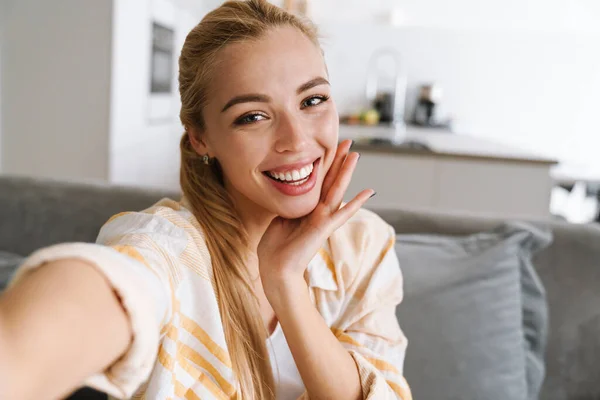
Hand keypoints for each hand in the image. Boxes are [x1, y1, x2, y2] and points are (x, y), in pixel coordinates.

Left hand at [257, 139, 373, 294]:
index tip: (329, 145)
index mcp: (307, 208)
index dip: (324, 163)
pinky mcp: (323, 228)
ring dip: (346, 172)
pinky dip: (356, 203)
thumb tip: (290, 196)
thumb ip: (291, 207)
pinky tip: (369, 192)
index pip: (318, 181)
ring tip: (356, 154)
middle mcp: (318, 211)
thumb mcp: (280, 219)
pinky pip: (342, 213)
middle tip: (349, 141)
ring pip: (337, 190)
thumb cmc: (275, 249)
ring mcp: (322, 219)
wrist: (276, 269)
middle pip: (330, 180)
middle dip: (338, 160)